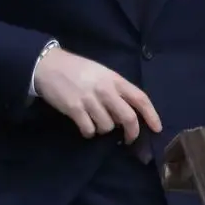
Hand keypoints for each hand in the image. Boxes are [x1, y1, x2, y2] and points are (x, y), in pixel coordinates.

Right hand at [34, 48, 161, 142]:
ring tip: (95, 122)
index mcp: (114, 79)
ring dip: (104, 129)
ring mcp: (89, 99)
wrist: (47, 65)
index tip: (157, 128)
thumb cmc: (76, 69)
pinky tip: (84, 125)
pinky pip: (89, 130)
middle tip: (128, 139)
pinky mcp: (74, 109)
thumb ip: (115, 90)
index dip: (151, 115)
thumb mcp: (100, 73)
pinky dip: (88, 132)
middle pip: (128, 118)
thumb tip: (126, 114)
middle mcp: (105, 89)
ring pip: (107, 126)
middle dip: (132, 132)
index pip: (140, 98)